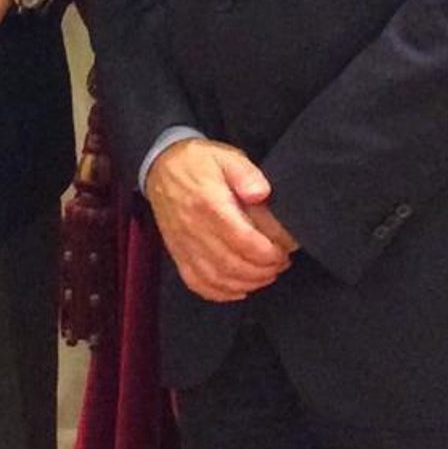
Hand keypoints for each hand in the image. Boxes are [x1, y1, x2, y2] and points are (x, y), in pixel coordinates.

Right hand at [146, 138, 295, 301]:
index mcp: (209, 205)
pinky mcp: (178, 253)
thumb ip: (246, 174)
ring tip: (266, 274)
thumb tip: (261, 193)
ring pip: (217, 278)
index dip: (269, 253)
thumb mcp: (227, 156)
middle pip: (233, 264)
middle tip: (281, 264)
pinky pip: (197, 282)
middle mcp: (194, 229)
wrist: (161, 167)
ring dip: (246, 282)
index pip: (244, 241)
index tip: (285, 250)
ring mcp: (183, 245)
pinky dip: (220, 292)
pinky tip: (239, 289)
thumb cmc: (199, 162)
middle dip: (263, 270)